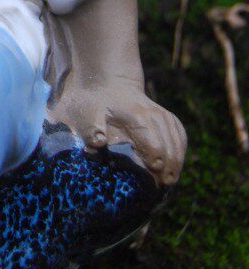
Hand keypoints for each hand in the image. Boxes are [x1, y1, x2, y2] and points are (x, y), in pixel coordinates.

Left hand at [49, 79, 186, 185]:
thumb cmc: (95, 102)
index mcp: (136, 114)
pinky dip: (180, 150)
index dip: (155, 158)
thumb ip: (92, 128)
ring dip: (177, 160)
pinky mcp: (168, 117)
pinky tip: (176, 165)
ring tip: (171, 180)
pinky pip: (180, 135)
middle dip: (169, 164)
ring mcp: (163, 114)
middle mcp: (153, 113)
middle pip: (169, 143)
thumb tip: (98, 143)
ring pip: (178, 139)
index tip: (155, 173)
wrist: (108, 82)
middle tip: (164, 185)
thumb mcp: (87, 112)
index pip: (152, 140)